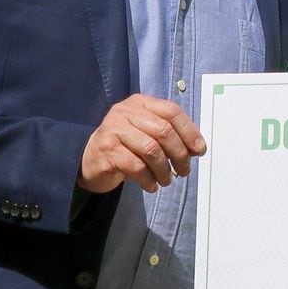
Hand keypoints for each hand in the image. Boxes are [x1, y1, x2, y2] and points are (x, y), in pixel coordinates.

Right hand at [79, 94, 204, 193]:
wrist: (89, 160)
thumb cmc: (124, 146)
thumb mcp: (146, 134)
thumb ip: (169, 135)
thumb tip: (197, 148)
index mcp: (139, 103)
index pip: (171, 111)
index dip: (189, 131)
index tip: (199, 150)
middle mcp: (124, 112)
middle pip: (163, 131)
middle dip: (179, 154)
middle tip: (184, 170)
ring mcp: (113, 130)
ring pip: (151, 150)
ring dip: (164, 170)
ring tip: (166, 180)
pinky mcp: (107, 151)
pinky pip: (137, 167)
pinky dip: (149, 179)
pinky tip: (151, 185)